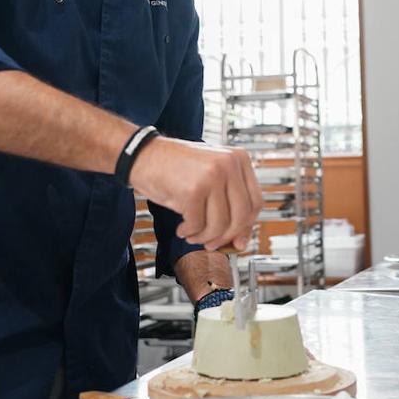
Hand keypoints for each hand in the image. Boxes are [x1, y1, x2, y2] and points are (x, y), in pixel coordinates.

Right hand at [130, 136, 262, 250]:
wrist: (142, 155)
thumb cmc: (174, 167)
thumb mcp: (209, 179)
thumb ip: (229, 205)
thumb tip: (241, 241)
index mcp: (239, 158)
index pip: (256, 202)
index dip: (246, 226)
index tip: (236, 238)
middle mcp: (229, 164)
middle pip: (242, 216)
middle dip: (225, 236)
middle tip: (211, 243)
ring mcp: (212, 176)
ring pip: (220, 225)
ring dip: (204, 237)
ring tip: (192, 233)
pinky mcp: (193, 190)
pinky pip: (198, 225)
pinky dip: (189, 233)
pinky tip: (182, 227)